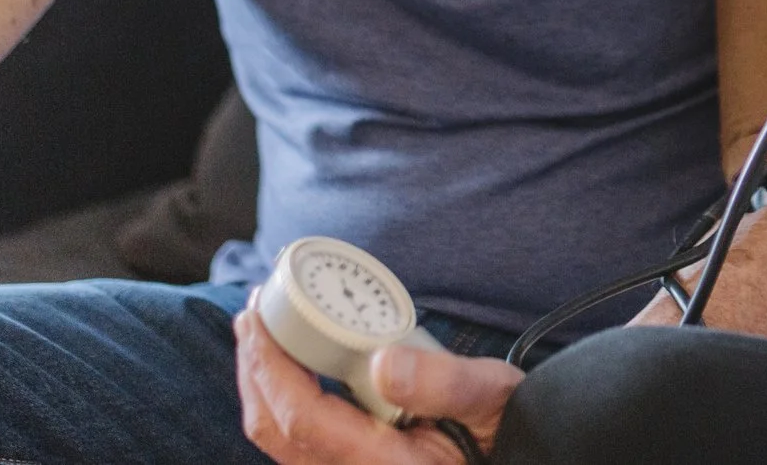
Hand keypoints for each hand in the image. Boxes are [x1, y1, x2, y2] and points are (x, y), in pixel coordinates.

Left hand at [235, 308, 520, 464]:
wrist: (517, 457)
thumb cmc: (504, 430)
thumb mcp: (491, 398)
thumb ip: (445, 383)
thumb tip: (383, 362)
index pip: (303, 420)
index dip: (270, 368)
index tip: (255, 320)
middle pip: (275, 434)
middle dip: (254, 372)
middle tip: (250, 316)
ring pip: (280, 444)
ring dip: (261, 387)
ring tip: (260, 336)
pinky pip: (297, 445)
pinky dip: (279, 403)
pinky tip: (286, 370)